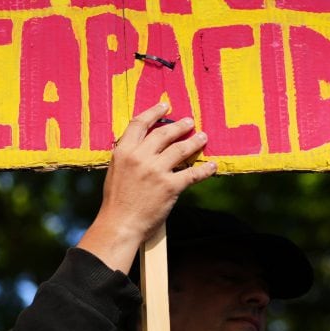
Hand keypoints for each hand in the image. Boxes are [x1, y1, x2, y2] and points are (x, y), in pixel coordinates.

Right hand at [76, 102, 215, 272]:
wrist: (120, 224)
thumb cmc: (116, 201)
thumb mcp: (115, 170)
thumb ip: (128, 155)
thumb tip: (143, 144)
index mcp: (123, 151)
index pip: (140, 124)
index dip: (154, 112)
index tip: (165, 106)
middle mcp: (140, 157)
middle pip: (164, 133)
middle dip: (179, 126)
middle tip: (190, 122)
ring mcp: (156, 171)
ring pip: (181, 149)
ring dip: (195, 142)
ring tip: (203, 137)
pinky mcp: (170, 186)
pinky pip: (193, 174)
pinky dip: (205, 170)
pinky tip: (213, 166)